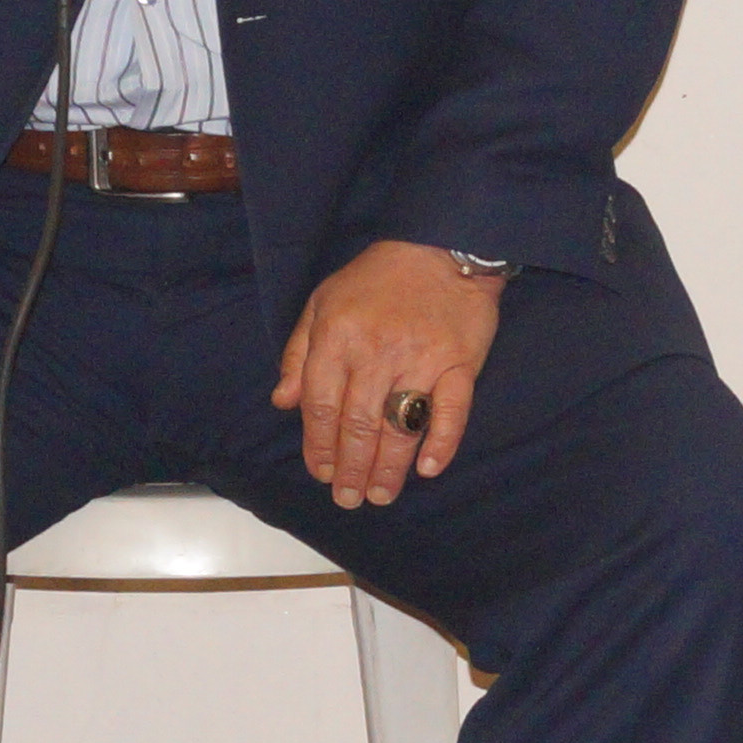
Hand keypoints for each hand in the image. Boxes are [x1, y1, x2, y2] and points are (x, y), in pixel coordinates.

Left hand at [273, 239, 501, 508]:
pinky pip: (451, 410)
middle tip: (349, 498)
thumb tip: (283, 401)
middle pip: (357, 424)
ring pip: (399, 426)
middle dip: (350, 468)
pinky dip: (441, 442)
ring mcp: (421, 359)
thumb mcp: (322, 302)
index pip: (320, 404)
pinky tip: (429, 469)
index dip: (318, 444)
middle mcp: (376, 352)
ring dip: (388, 468)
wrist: (442, 244)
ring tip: (380, 495)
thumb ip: (299, 353)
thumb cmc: (377, 278)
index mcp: (337, 337)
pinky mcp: (460, 363)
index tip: (321, 472)